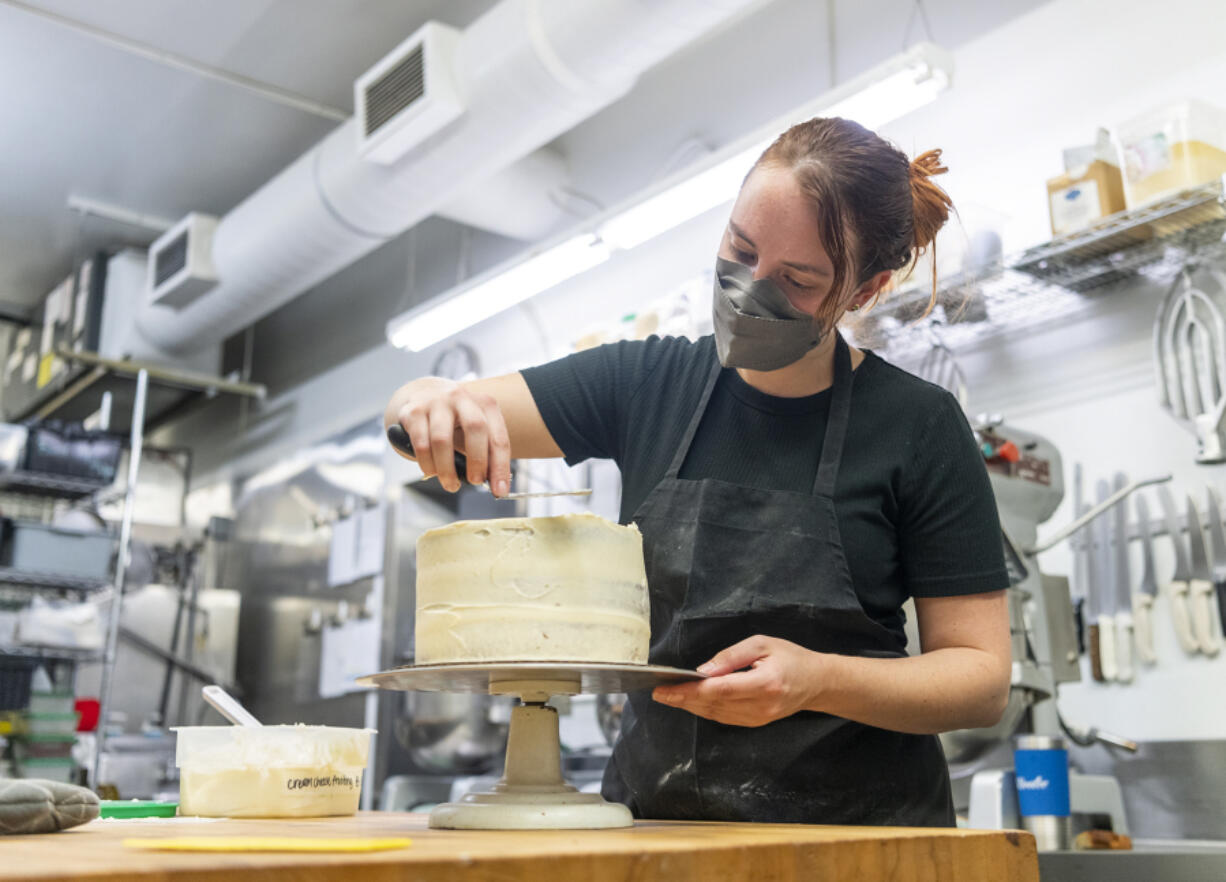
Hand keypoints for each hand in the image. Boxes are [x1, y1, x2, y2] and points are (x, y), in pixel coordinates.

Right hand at [392, 378, 511, 494]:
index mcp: (485, 404)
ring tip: (451, 484)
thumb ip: (486, 454)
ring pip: (442, 440)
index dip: (500, 466)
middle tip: (475, 481)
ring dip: (447, 469)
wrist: (424, 393)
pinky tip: (432, 471)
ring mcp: (436, 402)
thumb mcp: (476, 430)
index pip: (499, 437)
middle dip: (477, 460)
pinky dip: (427, 464)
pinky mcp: (413, 411)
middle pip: (475, 427)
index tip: (500, 490)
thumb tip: (496, 485)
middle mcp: (462, 398)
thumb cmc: (456, 419)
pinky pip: (421, 444)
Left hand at [652, 636, 825, 726]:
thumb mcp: (763, 644)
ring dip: (690, 706)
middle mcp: (760, 706)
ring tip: (669, 697)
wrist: (817, 683)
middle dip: (682, 700)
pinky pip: (724, 718)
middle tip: (658, 693)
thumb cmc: (791, 657)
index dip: (688, 691)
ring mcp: (758, 718)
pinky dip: (705, 710)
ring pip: (716, 715)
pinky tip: (691, 702)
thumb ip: (732, 656)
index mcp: (764, 683)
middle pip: (713, 705)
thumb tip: (703, 670)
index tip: (665, 689)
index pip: (718, 691)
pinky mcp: (756, 723)